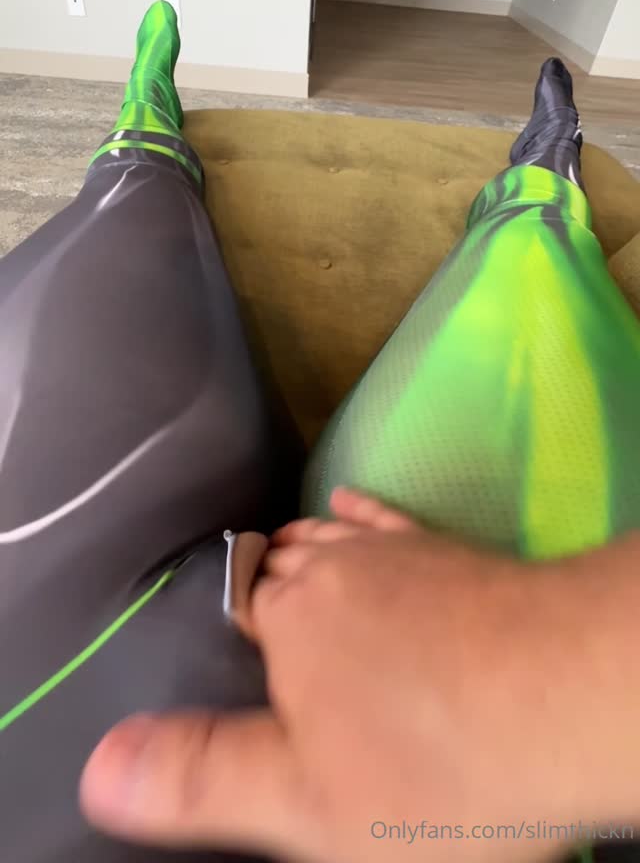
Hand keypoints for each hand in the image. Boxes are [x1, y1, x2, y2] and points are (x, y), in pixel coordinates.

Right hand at [80, 490, 639, 861]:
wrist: (563, 698)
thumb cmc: (432, 764)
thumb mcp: (302, 802)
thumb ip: (201, 777)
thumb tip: (99, 763)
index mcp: (289, 620)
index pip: (237, 606)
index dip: (228, 624)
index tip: (225, 642)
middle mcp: (336, 567)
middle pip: (279, 567)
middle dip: (262, 583)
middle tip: (253, 602)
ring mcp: (400, 551)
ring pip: (329, 538)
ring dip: (304, 546)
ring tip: (283, 550)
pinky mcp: (452, 549)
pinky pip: (390, 518)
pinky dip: (363, 513)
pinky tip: (350, 501)